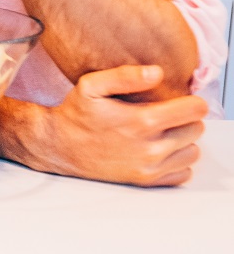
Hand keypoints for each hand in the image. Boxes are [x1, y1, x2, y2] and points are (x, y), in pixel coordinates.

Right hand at [42, 65, 206, 185]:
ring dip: (183, 141)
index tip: (180, 100)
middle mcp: (150, 147)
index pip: (195, 110)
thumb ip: (125, 76)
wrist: (57, 146)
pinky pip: (183, 174)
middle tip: (166, 115)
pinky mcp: (145, 180)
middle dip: (186, 120)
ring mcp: (149, 166)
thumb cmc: (75, 115)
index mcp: (142, 121)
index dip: (191, 101)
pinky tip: (160, 150)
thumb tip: (156, 73)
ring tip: (163, 132)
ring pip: (192, 152)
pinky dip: (177, 162)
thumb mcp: (91, 85)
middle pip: (196, 130)